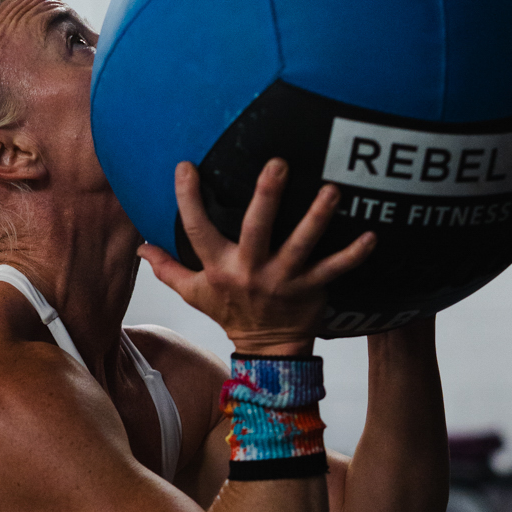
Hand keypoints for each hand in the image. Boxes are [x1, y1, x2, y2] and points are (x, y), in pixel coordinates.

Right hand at [138, 159, 376, 355]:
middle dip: (266, 197)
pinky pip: (335, 269)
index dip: (188, 199)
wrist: (266, 349)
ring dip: (317, 218)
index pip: (197, 230)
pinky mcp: (312, 289)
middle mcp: (251, 272)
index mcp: (220, 268)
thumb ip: (167, 268)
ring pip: (302, 245)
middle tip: (277, 162)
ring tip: (331, 190)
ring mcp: (284, 280)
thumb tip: (140, 246)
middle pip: (256, 230)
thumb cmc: (230, 312)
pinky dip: (354, 254)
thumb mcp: (193, 293)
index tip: (185, 166)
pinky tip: (371, 234)